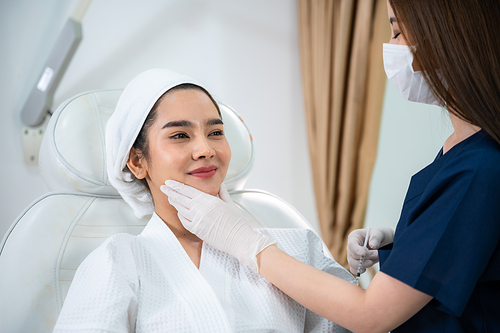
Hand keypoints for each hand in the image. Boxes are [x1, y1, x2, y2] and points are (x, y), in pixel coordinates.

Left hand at [160, 180, 275, 273]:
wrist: (239, 238)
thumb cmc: (237, 222)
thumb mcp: (230, 203)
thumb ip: (223, 193)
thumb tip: (221, 185)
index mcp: (209, 200)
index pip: (188, 190)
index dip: (177, 186)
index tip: (170, 182)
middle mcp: (201, 208)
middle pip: (181, 198)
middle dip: (171, 191)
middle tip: (163, 186)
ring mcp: (197, 219)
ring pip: (180, 208)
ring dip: (174, 202)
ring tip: (169, 197)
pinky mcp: (197, 230)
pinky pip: (184, 220)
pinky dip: (180, 215)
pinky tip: (179, 212)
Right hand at [346, 227, 393, 274]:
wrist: (384, 242)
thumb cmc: (380, 235)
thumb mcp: (379, 233)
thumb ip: (376, 238)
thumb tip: (373, 246)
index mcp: (354, 237)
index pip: (351, 245)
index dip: (358, 251)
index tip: (366, 253)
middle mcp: (351, 247)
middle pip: (352, 257)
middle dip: (366, 258)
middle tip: (377, 254)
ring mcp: (353, 256)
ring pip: (353, 265)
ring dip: (365, 264)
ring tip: (374, 259)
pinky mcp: (356, 263)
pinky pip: (354, 270)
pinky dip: (361, 270)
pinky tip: (369, 264)